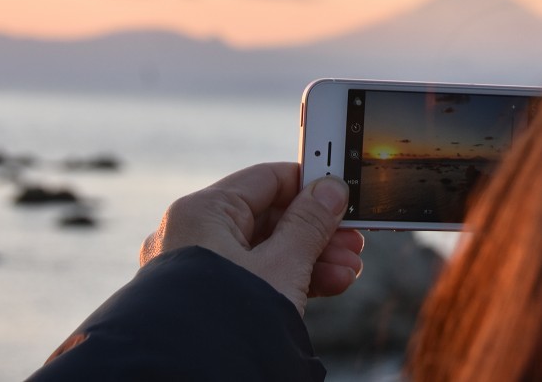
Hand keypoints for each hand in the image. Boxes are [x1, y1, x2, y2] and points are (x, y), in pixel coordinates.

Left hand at [140, 162, 363, 312]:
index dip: (310, 186)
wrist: (187, 380)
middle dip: (317, 232)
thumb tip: (330, 190)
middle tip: (353, 241)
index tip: (342, 195)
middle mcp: (192, 234)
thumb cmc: (227, 322)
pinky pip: (251, 275)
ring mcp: (195, 268)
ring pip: (263, 250)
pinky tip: (327, 286)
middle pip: (269, 217)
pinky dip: (287, 278)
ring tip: (348, 271)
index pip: (267, 179)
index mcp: (202, 212)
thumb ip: (310, 224)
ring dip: (311, 258)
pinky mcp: (202, 298)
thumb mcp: (283, 266)